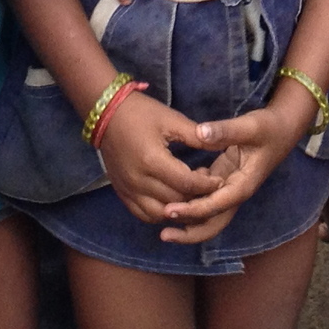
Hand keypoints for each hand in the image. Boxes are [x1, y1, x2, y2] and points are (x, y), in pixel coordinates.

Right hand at [96, 89, 222, 226]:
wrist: (106, 114)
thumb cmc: (141, 113)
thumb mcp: (171, 119)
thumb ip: (196, 136)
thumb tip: (222, 146)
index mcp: (152, 160)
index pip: (186, 183)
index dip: (207, 185)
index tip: (219, 180)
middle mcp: (139, 181)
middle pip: (176, 201)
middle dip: (197, 198)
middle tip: (209, 187)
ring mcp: (128, 190)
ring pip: (160, 215)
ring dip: (180, 211)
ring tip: (193, 198)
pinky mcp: (122, 194)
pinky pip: (144, 215)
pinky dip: (161, 215)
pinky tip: (173, 204)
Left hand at [163, 97, 310, 242]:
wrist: (282, 128)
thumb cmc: (268, 128)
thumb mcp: (249, 126)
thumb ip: (225, 131)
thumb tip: (200, 133)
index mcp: (243, 185)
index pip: (216, 205)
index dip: (193, 210)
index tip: (169, 211)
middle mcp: (236, 193)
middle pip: (214, 223)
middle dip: (190, 232)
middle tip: (164, 234)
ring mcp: (229, 189)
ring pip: (208, 214)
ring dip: (188, 220)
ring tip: (162, 221)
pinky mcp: (223, 181)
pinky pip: (206, 199)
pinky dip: (190, 203)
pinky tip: (171, 193)